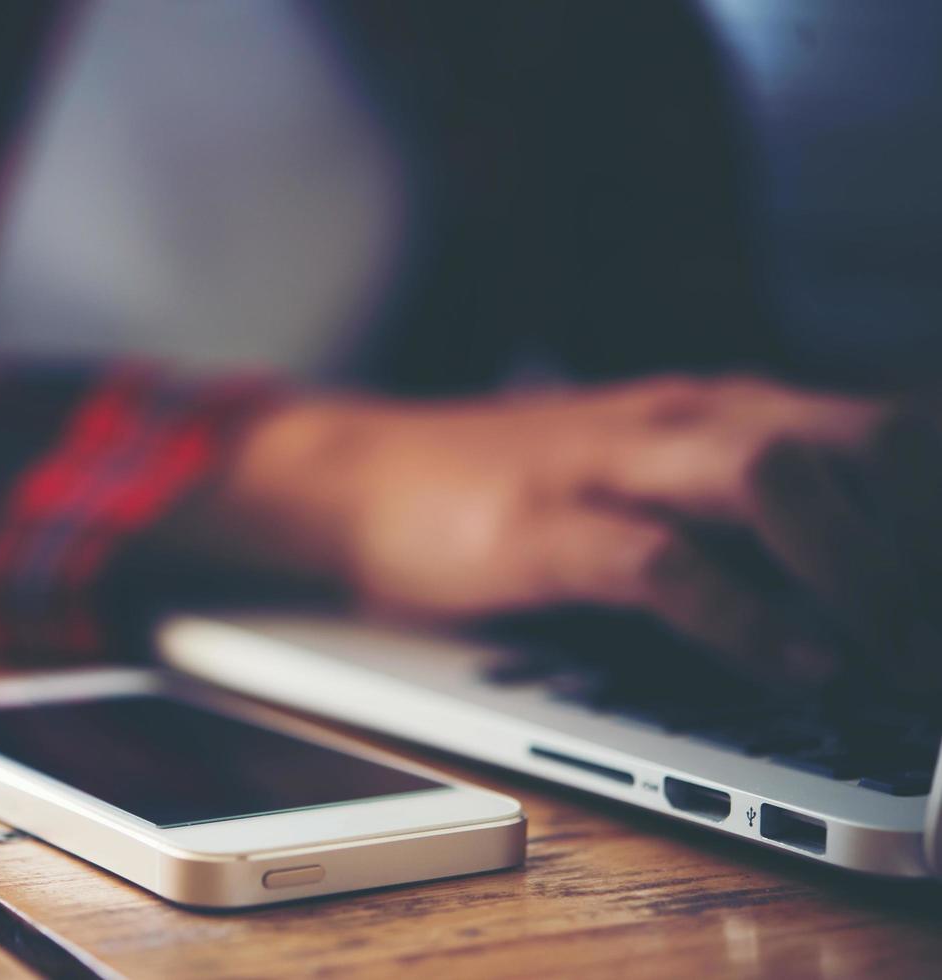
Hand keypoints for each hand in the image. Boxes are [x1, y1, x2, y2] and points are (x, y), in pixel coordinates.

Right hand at [216, 375, 941, 689]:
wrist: (358, 476)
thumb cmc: (513, 489)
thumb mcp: (647, 476)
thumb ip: (741, 510)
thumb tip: (866, 583)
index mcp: (716, 407)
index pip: (886, 428)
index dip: (938, 504)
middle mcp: (679, 419)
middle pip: (861, 440)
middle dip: (922, 538)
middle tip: (932, 638)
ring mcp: (606, 466)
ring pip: (774, 477)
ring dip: (860, 571)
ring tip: (891, 657)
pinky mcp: (540, 528)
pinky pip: (664, 564)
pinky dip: (746, 620)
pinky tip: (799, 667)